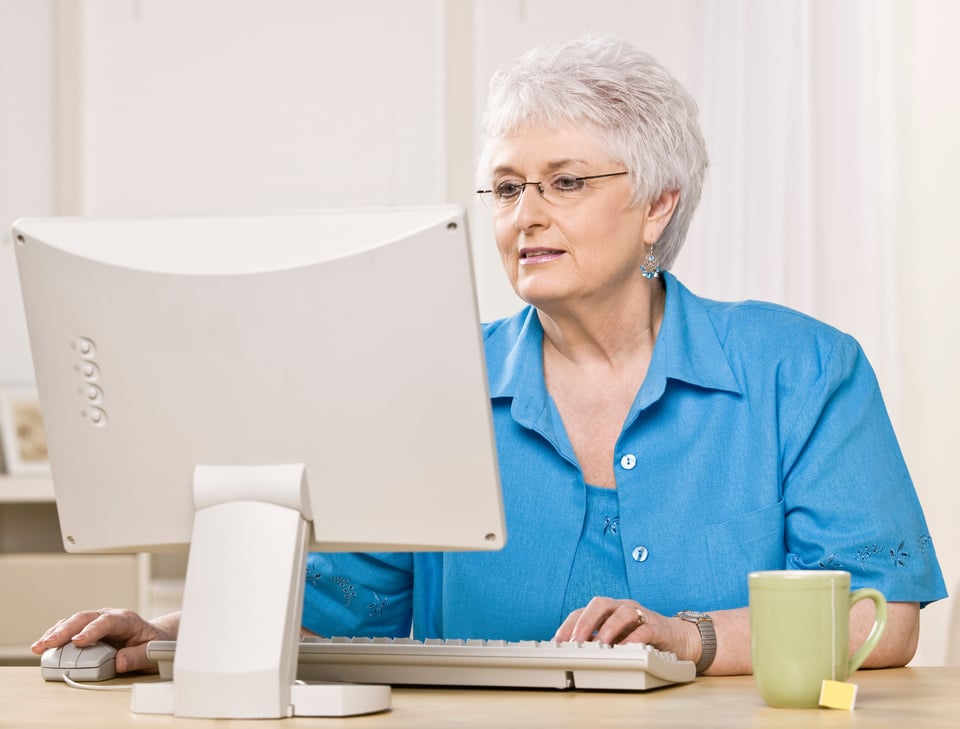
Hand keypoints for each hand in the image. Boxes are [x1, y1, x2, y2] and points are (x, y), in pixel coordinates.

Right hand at [31, 608, 179, 673]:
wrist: (155, 639)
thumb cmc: (154, 644)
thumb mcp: (154, 652)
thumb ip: (138, 656)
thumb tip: (119, 661)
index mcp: (127, 619)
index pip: (107, 621)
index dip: (92, 630)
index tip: (79, 641)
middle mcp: (109, 616)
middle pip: (85, 618)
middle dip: (65, 630)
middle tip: (49, 643)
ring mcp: (97, 622)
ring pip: (73, 622)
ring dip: (55, 633)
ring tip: (39, 646)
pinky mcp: (88, 630)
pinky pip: (70, 630)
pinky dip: (56, 636)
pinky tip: (42, 646)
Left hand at [552, 597, 701, 663]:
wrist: (678, 639)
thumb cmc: (641, 638)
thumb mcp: (615, 639)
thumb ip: (596, 642)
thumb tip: (571, 654)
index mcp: (607, 610)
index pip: (582, 611)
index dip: (568, 625)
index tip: (557, 643)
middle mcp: (621, 607)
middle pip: (599, 604)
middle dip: (584, 623)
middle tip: (574, 644)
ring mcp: (640, 614)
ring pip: (622, 612)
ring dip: (608, 629)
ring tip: (599, 646)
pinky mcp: (658, 627)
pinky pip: (645, 629)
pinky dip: (633, 639)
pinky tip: (625, 649)